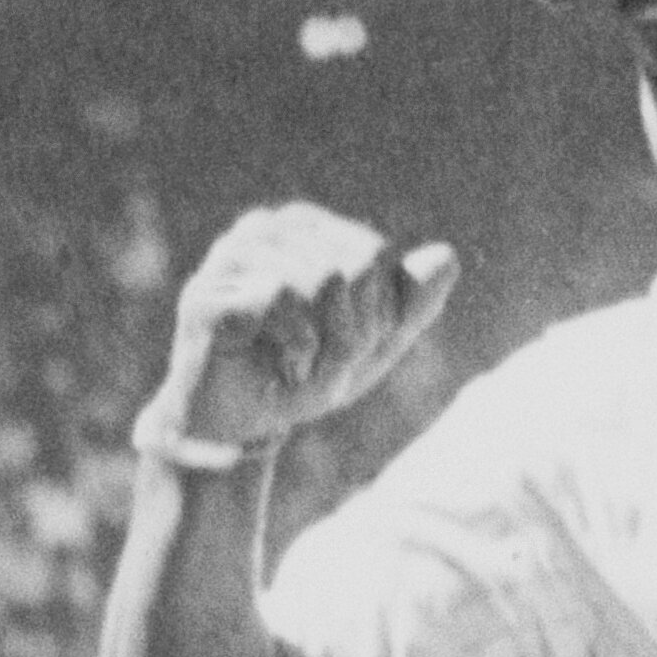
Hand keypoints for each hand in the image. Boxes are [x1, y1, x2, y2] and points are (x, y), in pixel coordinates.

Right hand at [154, 207, 460, 466]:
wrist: (237, 428)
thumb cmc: (298, 376)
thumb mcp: (369, 345)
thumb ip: (409, 304)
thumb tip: (449, 257)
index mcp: (301, 228)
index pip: (374, 254)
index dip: (377, 315)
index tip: (344, 348)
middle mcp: (262, 229)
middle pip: (355, 264)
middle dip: (354, 332)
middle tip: (322, 363)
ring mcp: (230, 256)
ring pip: (323, 280)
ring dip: (327, 347)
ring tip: (299, 368)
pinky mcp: (207, 293)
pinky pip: (282, 298)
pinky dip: (298, 350)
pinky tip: (279, 370)